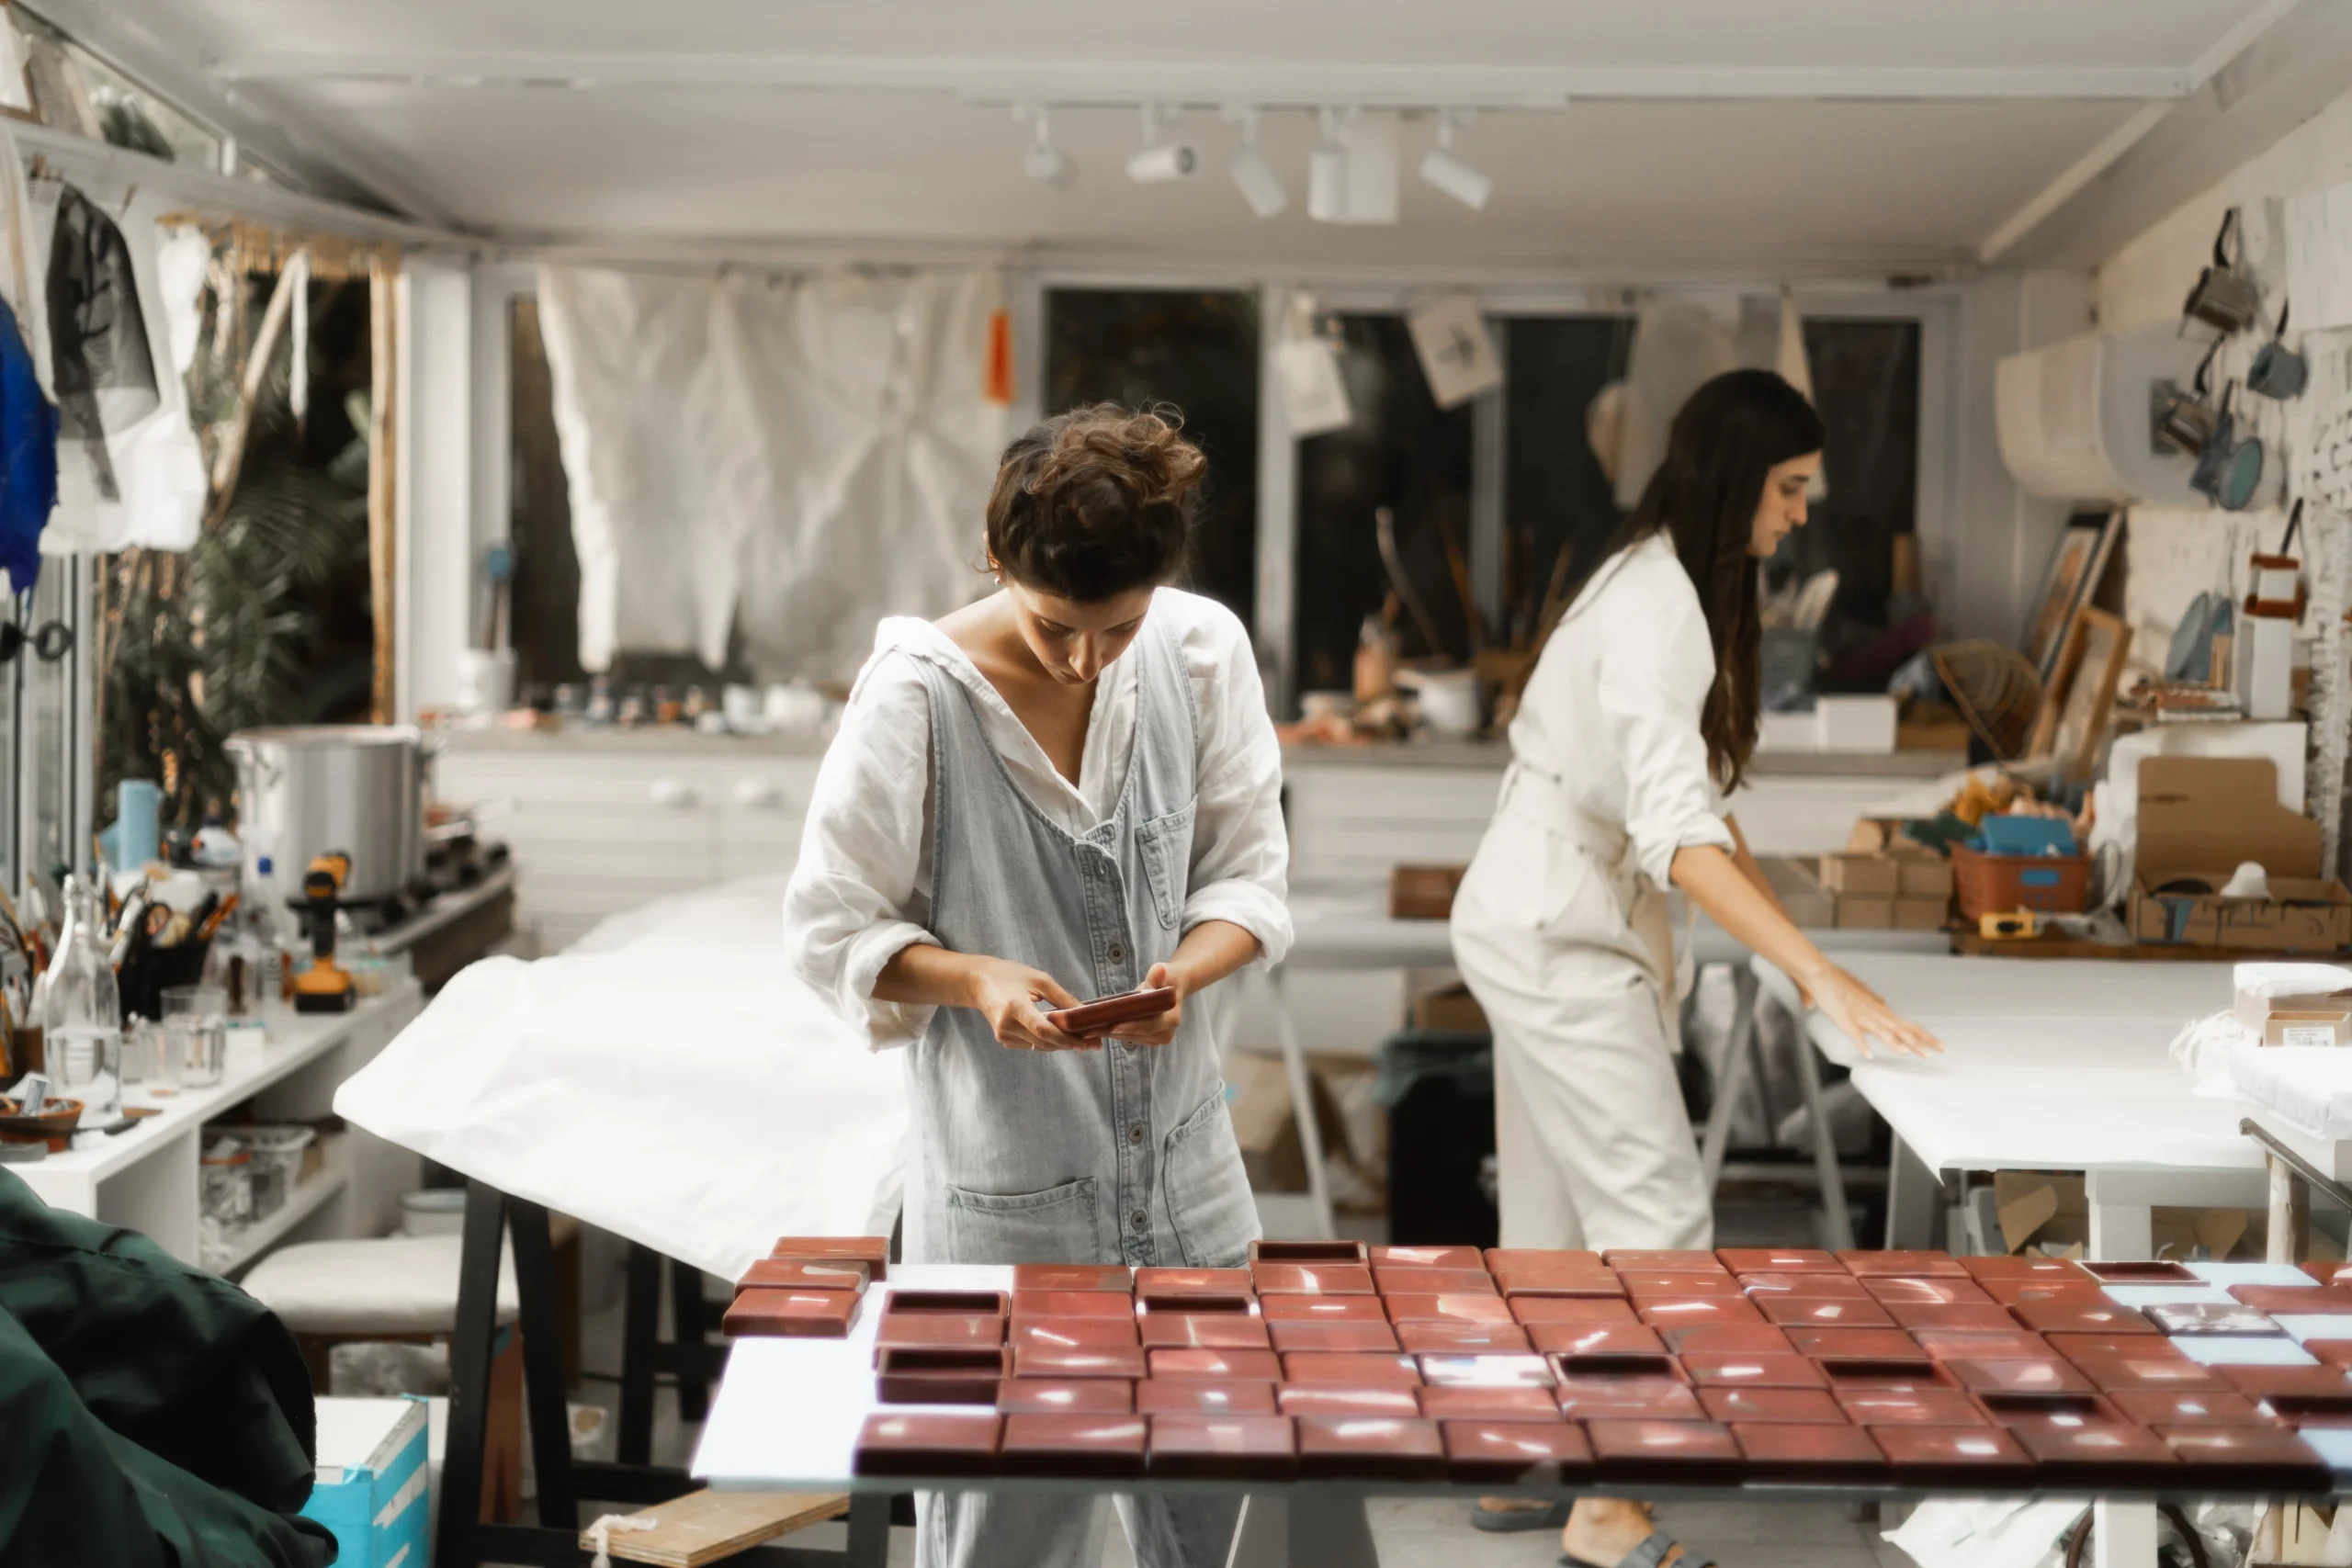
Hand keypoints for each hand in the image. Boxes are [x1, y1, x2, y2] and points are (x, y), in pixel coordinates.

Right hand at [963, 958, 1091, 1051]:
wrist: (979, 982)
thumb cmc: (1010, 976)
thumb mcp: (1040, 980)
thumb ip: (1063, 999)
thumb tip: (1085, 1013)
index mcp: (1015, 1007)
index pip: (1043, 1030)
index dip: (1066, 1039)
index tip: (1087, 1042)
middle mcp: (1007, 1025)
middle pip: (1044, 1042)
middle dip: (1070, 1043)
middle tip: (1094, 1043)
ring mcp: (1003, 1035)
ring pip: (1040, 1046)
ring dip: (1061, 1044)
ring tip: (1083, 1039)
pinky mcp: (1004, 1040)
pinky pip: (1032, 1045)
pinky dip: (1048, 1042)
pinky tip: (1062, 1037)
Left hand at [1096, 963, 1185, 1047]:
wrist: (1173, 988)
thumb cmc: (1168, 979)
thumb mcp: (1164, 974)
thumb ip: (1157, 976)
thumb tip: (1159, 969)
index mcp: (1171, 1020)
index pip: (1148, 1025)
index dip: (1130, 1026)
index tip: (1112, 1026)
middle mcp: (1164, 1034)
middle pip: (1135, 1034)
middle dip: (1113, 1031)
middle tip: (1090, 1028)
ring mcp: (1155, 1039)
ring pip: (1129, 1037)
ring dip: (1110, 1033)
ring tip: (1089, 1028)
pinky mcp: (1146, 1040)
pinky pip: (1128, 1037)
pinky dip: (1113, 1032)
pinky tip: (1097, 1027)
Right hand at [1804, 964, 1942, 1059]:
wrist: (1824, 976)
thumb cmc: (1842, 983)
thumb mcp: (1864, 991)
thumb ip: (1874, 999)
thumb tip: (1882, 1002)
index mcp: (1882, 1010)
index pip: (1910, 1026)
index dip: (1926, 1036)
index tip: (1940, 1045)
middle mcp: (1878, 1015)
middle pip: (1904, 1030)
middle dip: (1922, 1042)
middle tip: (1939, 1051)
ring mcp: (1863, 1019)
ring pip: (1885, 1033)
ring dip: (1897, 1043)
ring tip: (1908, 1053)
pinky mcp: (1848, 1022)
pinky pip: (1857, 1036)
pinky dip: (1863, 1046)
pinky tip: (1868, 1055)